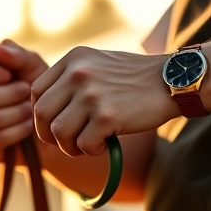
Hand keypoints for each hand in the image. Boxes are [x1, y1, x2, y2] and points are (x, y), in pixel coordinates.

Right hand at [0, 40, 48, 164]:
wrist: (51, 125)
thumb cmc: (37, 91)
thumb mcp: (33, 68)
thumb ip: (19, 55)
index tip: (8, 75)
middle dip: (9, 95)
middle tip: (27, 92)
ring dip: (15, 113)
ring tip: (30, 109)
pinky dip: (15, 132)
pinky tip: (27, 126)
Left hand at [31, 46, 178, 155]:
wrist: (173, 80)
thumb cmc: (134, 79)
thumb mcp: (97, 65)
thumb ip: (70, 80)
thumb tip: (42, 112)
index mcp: (73, 59)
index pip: (37, 91)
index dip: (40, 114)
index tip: (53, 124)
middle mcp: (78, 74)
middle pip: (41, 114)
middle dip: (49, 135)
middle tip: (67, 142)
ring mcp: (91, 95)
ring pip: (59, 133)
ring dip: (69, 146)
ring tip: (86, 144)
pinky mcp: (106, 116)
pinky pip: (83, 144)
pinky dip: (92, 150)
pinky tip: (105, 144)